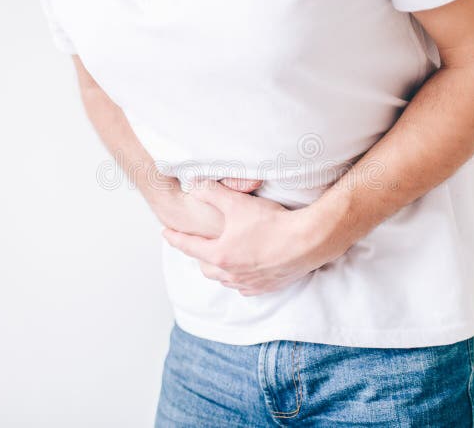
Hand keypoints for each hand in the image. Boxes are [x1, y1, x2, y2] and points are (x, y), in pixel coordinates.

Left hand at [161, 179, 342, 296]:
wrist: (307, 241)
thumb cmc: (273, 222)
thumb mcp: (237, 202)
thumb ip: (211, 192)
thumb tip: (194, 186)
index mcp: (219, 254)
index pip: (188, 246)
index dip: (175, 237)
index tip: (166, 233)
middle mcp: (231, 273)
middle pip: (205, 267)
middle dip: (198, 255)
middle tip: (198, 244)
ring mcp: (249, 282)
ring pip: (224, 279)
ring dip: (218, 269)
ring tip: (220, 257)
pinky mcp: (266, 287)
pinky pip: (244, 287)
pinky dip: (239, 279)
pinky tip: (244, 270)